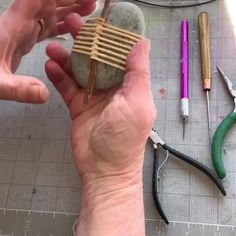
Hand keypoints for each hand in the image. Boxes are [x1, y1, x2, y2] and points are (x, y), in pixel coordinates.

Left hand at [0, 0, 95, 102]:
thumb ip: (18, 88)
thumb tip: (44, 94)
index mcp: (15, 26)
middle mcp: (21, 23)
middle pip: (49, 3)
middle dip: (71, 0)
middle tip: (93, 2)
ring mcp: (24, 31)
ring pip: (50, 13)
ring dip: (70, 10)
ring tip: (90, 9)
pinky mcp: (25, 40)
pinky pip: (47, 27)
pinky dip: (61, 25)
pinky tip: (72, 28)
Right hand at [46, 14, 155, 235]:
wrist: (105, 169)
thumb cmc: (125, 137)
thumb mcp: (137, 102)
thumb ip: (138, 72)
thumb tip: (142, 43)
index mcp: (130, 86)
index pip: (120, 56)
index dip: (110, 39)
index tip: (99, 24)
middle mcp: (113, 89)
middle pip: (98, 61)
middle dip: (85, 44)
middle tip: (71, 27)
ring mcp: (95, 98)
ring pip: (80, 72)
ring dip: (68, 59)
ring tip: (54, 48)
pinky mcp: (79, 107)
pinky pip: (68, 88)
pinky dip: (59, 77)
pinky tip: (51, 67)